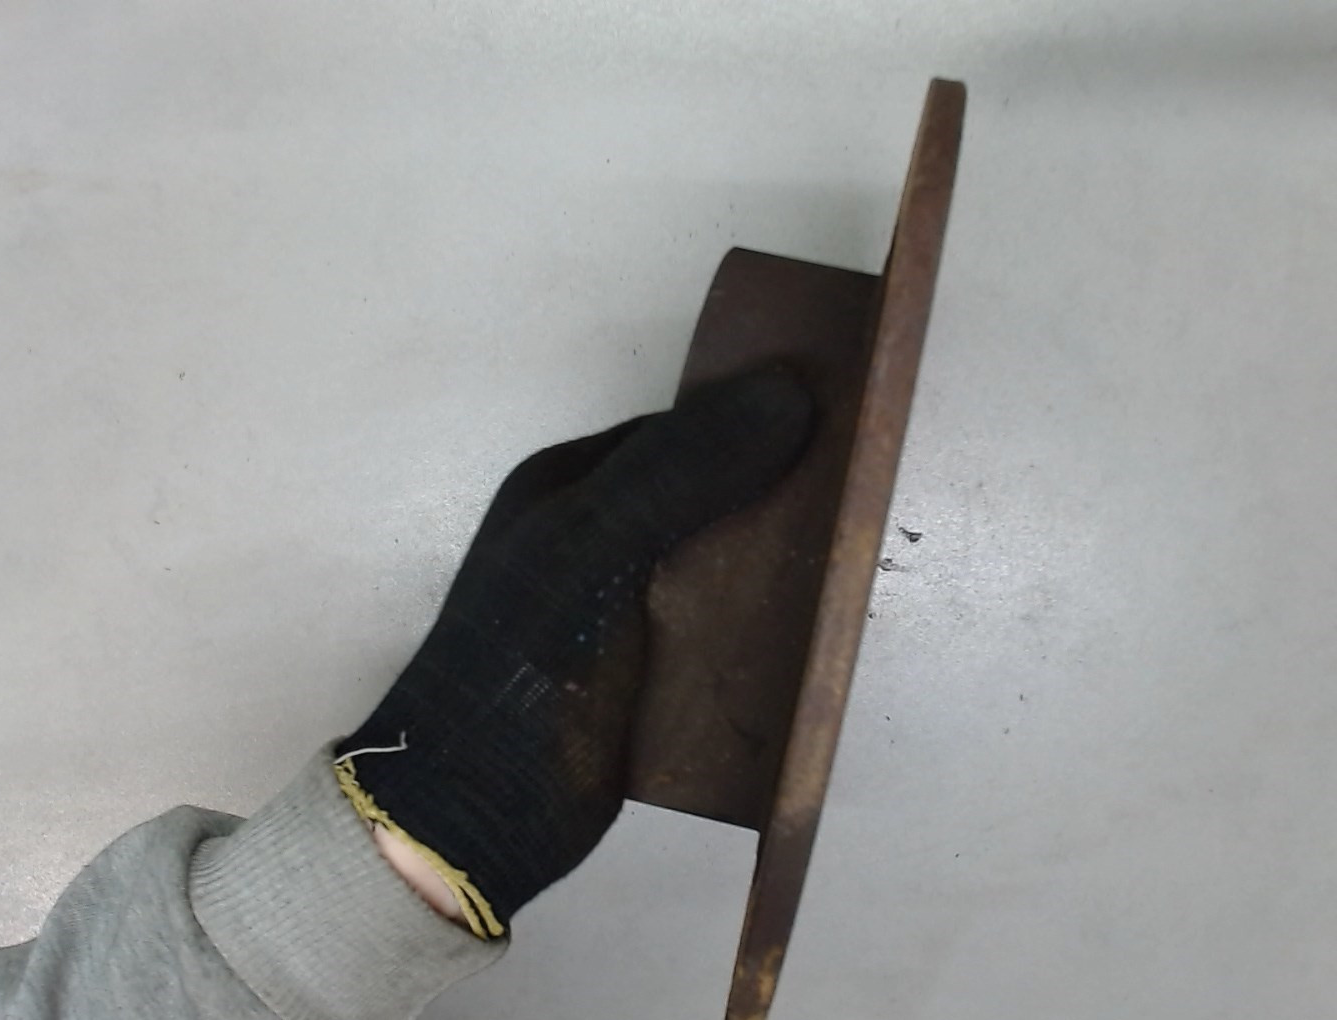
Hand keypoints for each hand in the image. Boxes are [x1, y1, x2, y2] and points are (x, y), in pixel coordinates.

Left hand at [335, 371, 812, 935]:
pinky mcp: (647, 678)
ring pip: (717, 569)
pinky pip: (718, 637)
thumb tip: (788, 392)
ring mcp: (621, 611)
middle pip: (704, 499)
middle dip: (769, 501)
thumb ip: (680, 470)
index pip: (678, 431)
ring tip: (848, 568)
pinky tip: (813, 640)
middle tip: (856, 501)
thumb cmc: (525, 664)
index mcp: (567, 487)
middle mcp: (594, 539)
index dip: (749, 424)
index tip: (835, 426)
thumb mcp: (596, 543)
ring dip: (774, 572)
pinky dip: (762, 636)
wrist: (481, 812)